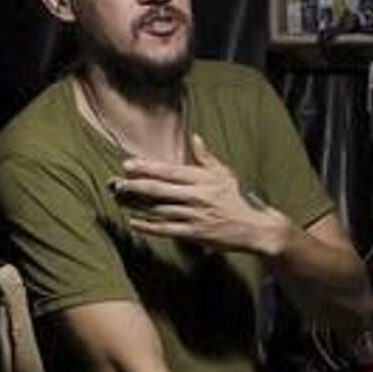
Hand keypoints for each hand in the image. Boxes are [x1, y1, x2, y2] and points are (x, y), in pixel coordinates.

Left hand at [113, 135, 284, 253]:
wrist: (257, 227)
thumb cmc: (240, 199)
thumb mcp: (226, 174)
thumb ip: (207, 157)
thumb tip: (195, 138)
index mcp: (202, 179)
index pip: (168, 171)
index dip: (146, 167)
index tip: (127, 165)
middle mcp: (196, 196)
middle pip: (158, 190)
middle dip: (134, 185)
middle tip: (115, 182)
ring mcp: (195, 216)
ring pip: (158, 209)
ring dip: (136, 204)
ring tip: (119, 198)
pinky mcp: (195, 233)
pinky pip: (166, 229)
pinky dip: (148, 226)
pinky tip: (133, 222)